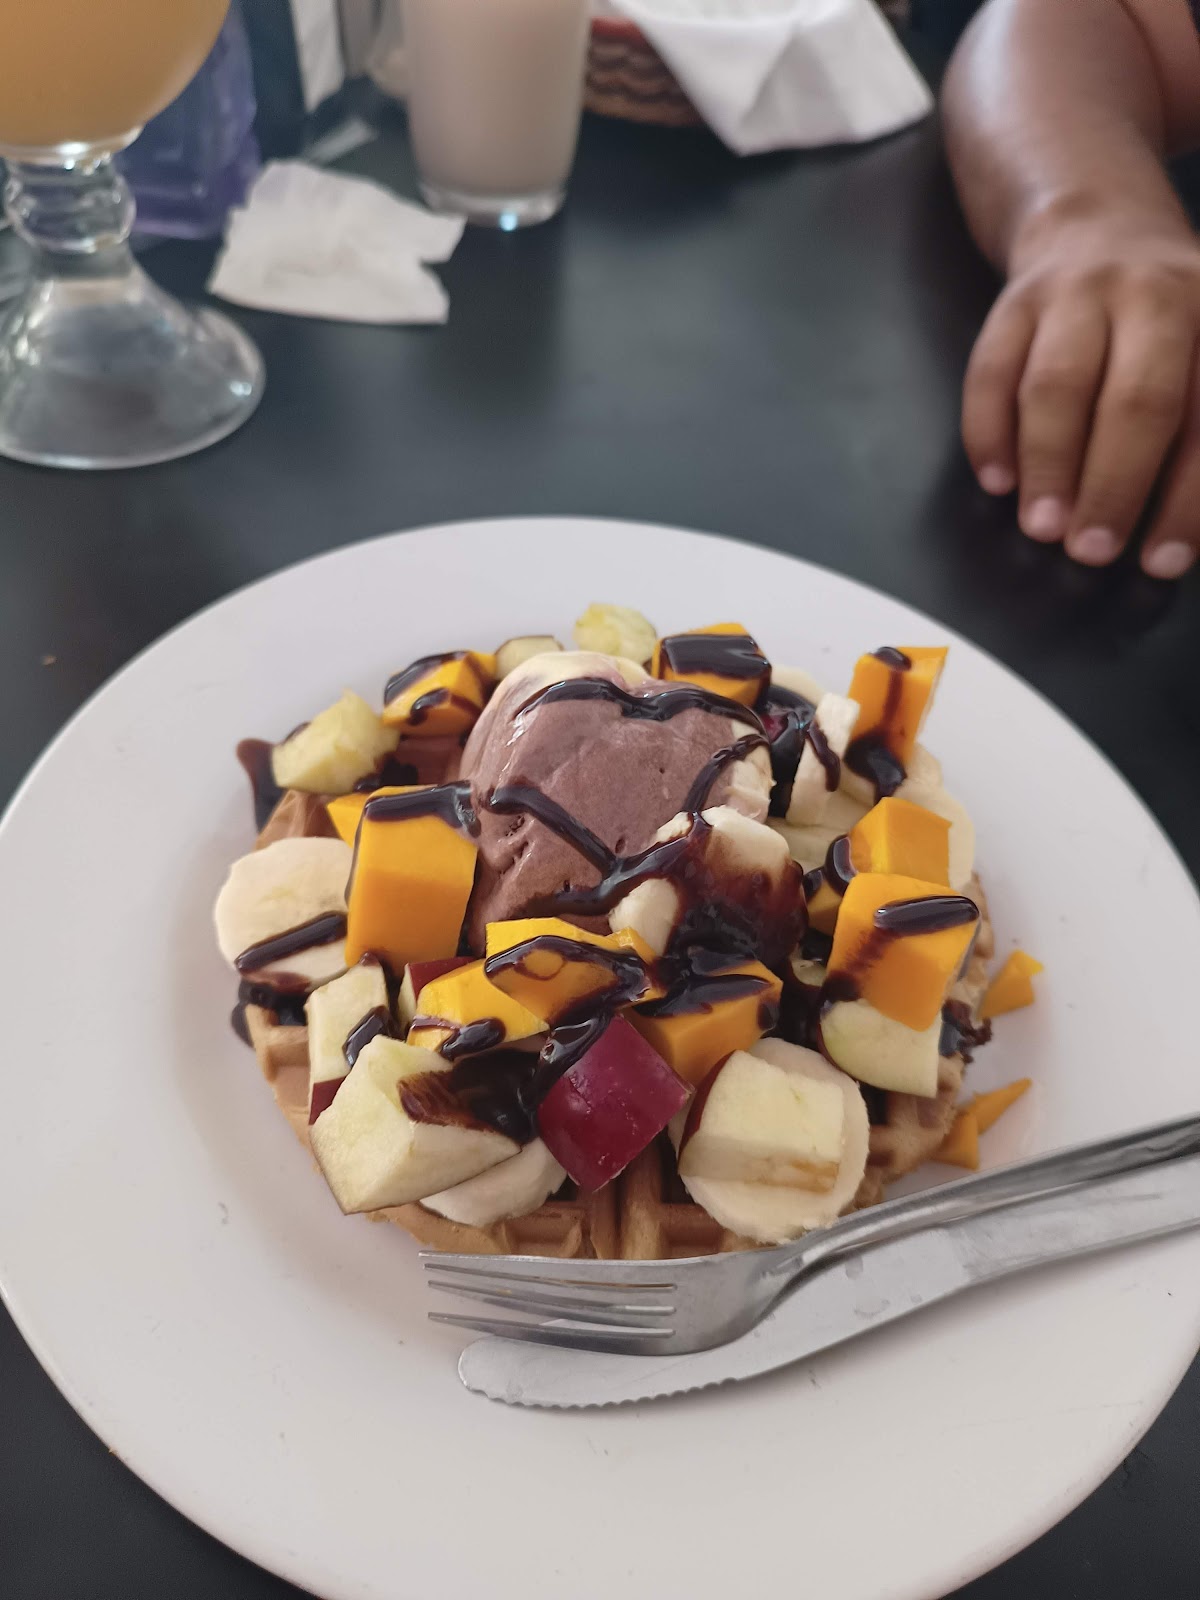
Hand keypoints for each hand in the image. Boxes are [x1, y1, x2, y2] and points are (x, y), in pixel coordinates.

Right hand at [962, 208, 1199, 577]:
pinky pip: (991, 373)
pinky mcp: (1012, 302)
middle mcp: (1152, 294)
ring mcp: (1076, 293)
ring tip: (1041, 527)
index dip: (1185, 499)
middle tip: (1091, 550)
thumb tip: (1185, 531)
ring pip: (1057, 386)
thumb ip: (1198, 428)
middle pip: (1136, 400)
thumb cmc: (1164, 316)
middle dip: (1112, 486)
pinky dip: (989, 434)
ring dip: (1048, 465)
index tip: (1162, 561)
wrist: (1095, 218)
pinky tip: (996, 481)